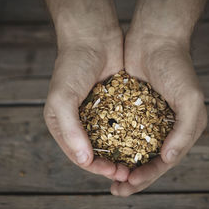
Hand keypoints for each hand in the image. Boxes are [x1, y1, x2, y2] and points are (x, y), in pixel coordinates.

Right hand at [44, 30, 129, 181]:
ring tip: (139, 163)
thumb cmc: (72, 66)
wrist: (93, 36)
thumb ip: (70, 130)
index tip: (114, 172)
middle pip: (97, 152)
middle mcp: (81, 122)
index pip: (79, 155)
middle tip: (130, 173)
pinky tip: (145, 144)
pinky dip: (133, 136)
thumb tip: (84, 161)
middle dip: (112, 165)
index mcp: (63, 125)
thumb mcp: (63, 98)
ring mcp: (99, 114)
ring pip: (113, 142)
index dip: (96, 167)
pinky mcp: (116, 104)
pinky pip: (125, 125)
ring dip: (124, 154)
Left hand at [110, 33, 207, 195]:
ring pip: (132, 150)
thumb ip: (184, 131)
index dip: (148, 176)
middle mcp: (165, 128)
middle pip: (147, 161)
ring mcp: (147, 119)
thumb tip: (167, 159)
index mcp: (183, 131)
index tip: (129, 185)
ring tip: (106, 177)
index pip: (164, 162)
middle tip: (116, 192)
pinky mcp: (131, 109)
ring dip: (121, 165)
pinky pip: (121, 132)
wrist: (155, 38)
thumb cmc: (177, 68)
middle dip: (132, 178)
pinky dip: (113, 145)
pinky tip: (101, 153)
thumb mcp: (190, 99)